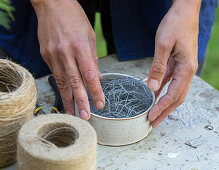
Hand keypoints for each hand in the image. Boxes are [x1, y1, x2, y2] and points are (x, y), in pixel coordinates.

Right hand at [31, 0, 104, 119]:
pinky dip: (60, 85)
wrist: (51, 4)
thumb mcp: (89, 34)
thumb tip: (95, 77)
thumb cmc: (74, 17)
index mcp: (80, 46)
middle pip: (74, 82)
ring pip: (61, 82)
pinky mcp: (45, 55)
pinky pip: (54, 72)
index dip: (95, 91)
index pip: (89, 74)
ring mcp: (52, 54)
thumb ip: (92, 57)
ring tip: (72, 113)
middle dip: (80, 102)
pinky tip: (65, 94)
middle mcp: (65, 52)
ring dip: (67, 99)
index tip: (100, 104)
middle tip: (85, 117)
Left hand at [147, 0, 200, 126]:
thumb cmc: (175, 25)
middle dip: (165, 111)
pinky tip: (153, 94)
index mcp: (186, 68)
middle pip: (176, 97)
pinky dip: (162, 89)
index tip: (151, 117)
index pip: (173, 94)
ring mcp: (183, 67)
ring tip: (153, 113)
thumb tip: (151, 87)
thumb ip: (158, 67)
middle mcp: (187, 70)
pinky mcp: (177, 63)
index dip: (162, 107)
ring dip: (163, 103)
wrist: (183, 11)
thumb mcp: (163, 45)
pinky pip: (170, 80)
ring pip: (174, 91)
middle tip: (153, 123)